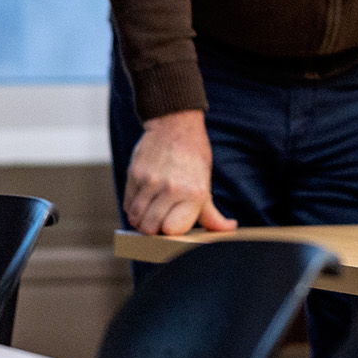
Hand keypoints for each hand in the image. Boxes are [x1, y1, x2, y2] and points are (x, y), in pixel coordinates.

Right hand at [123, 110, 236, 235]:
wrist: (175, 126)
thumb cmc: (194, 158)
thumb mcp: (205, 184)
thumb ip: (211, 213)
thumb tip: (230, 229)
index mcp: (195, 193)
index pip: (172, 229)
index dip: (170, 232)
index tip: (172, 227)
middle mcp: (172, 188)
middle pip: (150, 228)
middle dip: (153, 230)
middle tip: (158, 222)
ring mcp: (151, 181)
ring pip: (135, 218)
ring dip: (140, 220)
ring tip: (150, 212)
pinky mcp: (134, 174)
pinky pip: (127, 203)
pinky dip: (132, 208)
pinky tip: (143, 200)